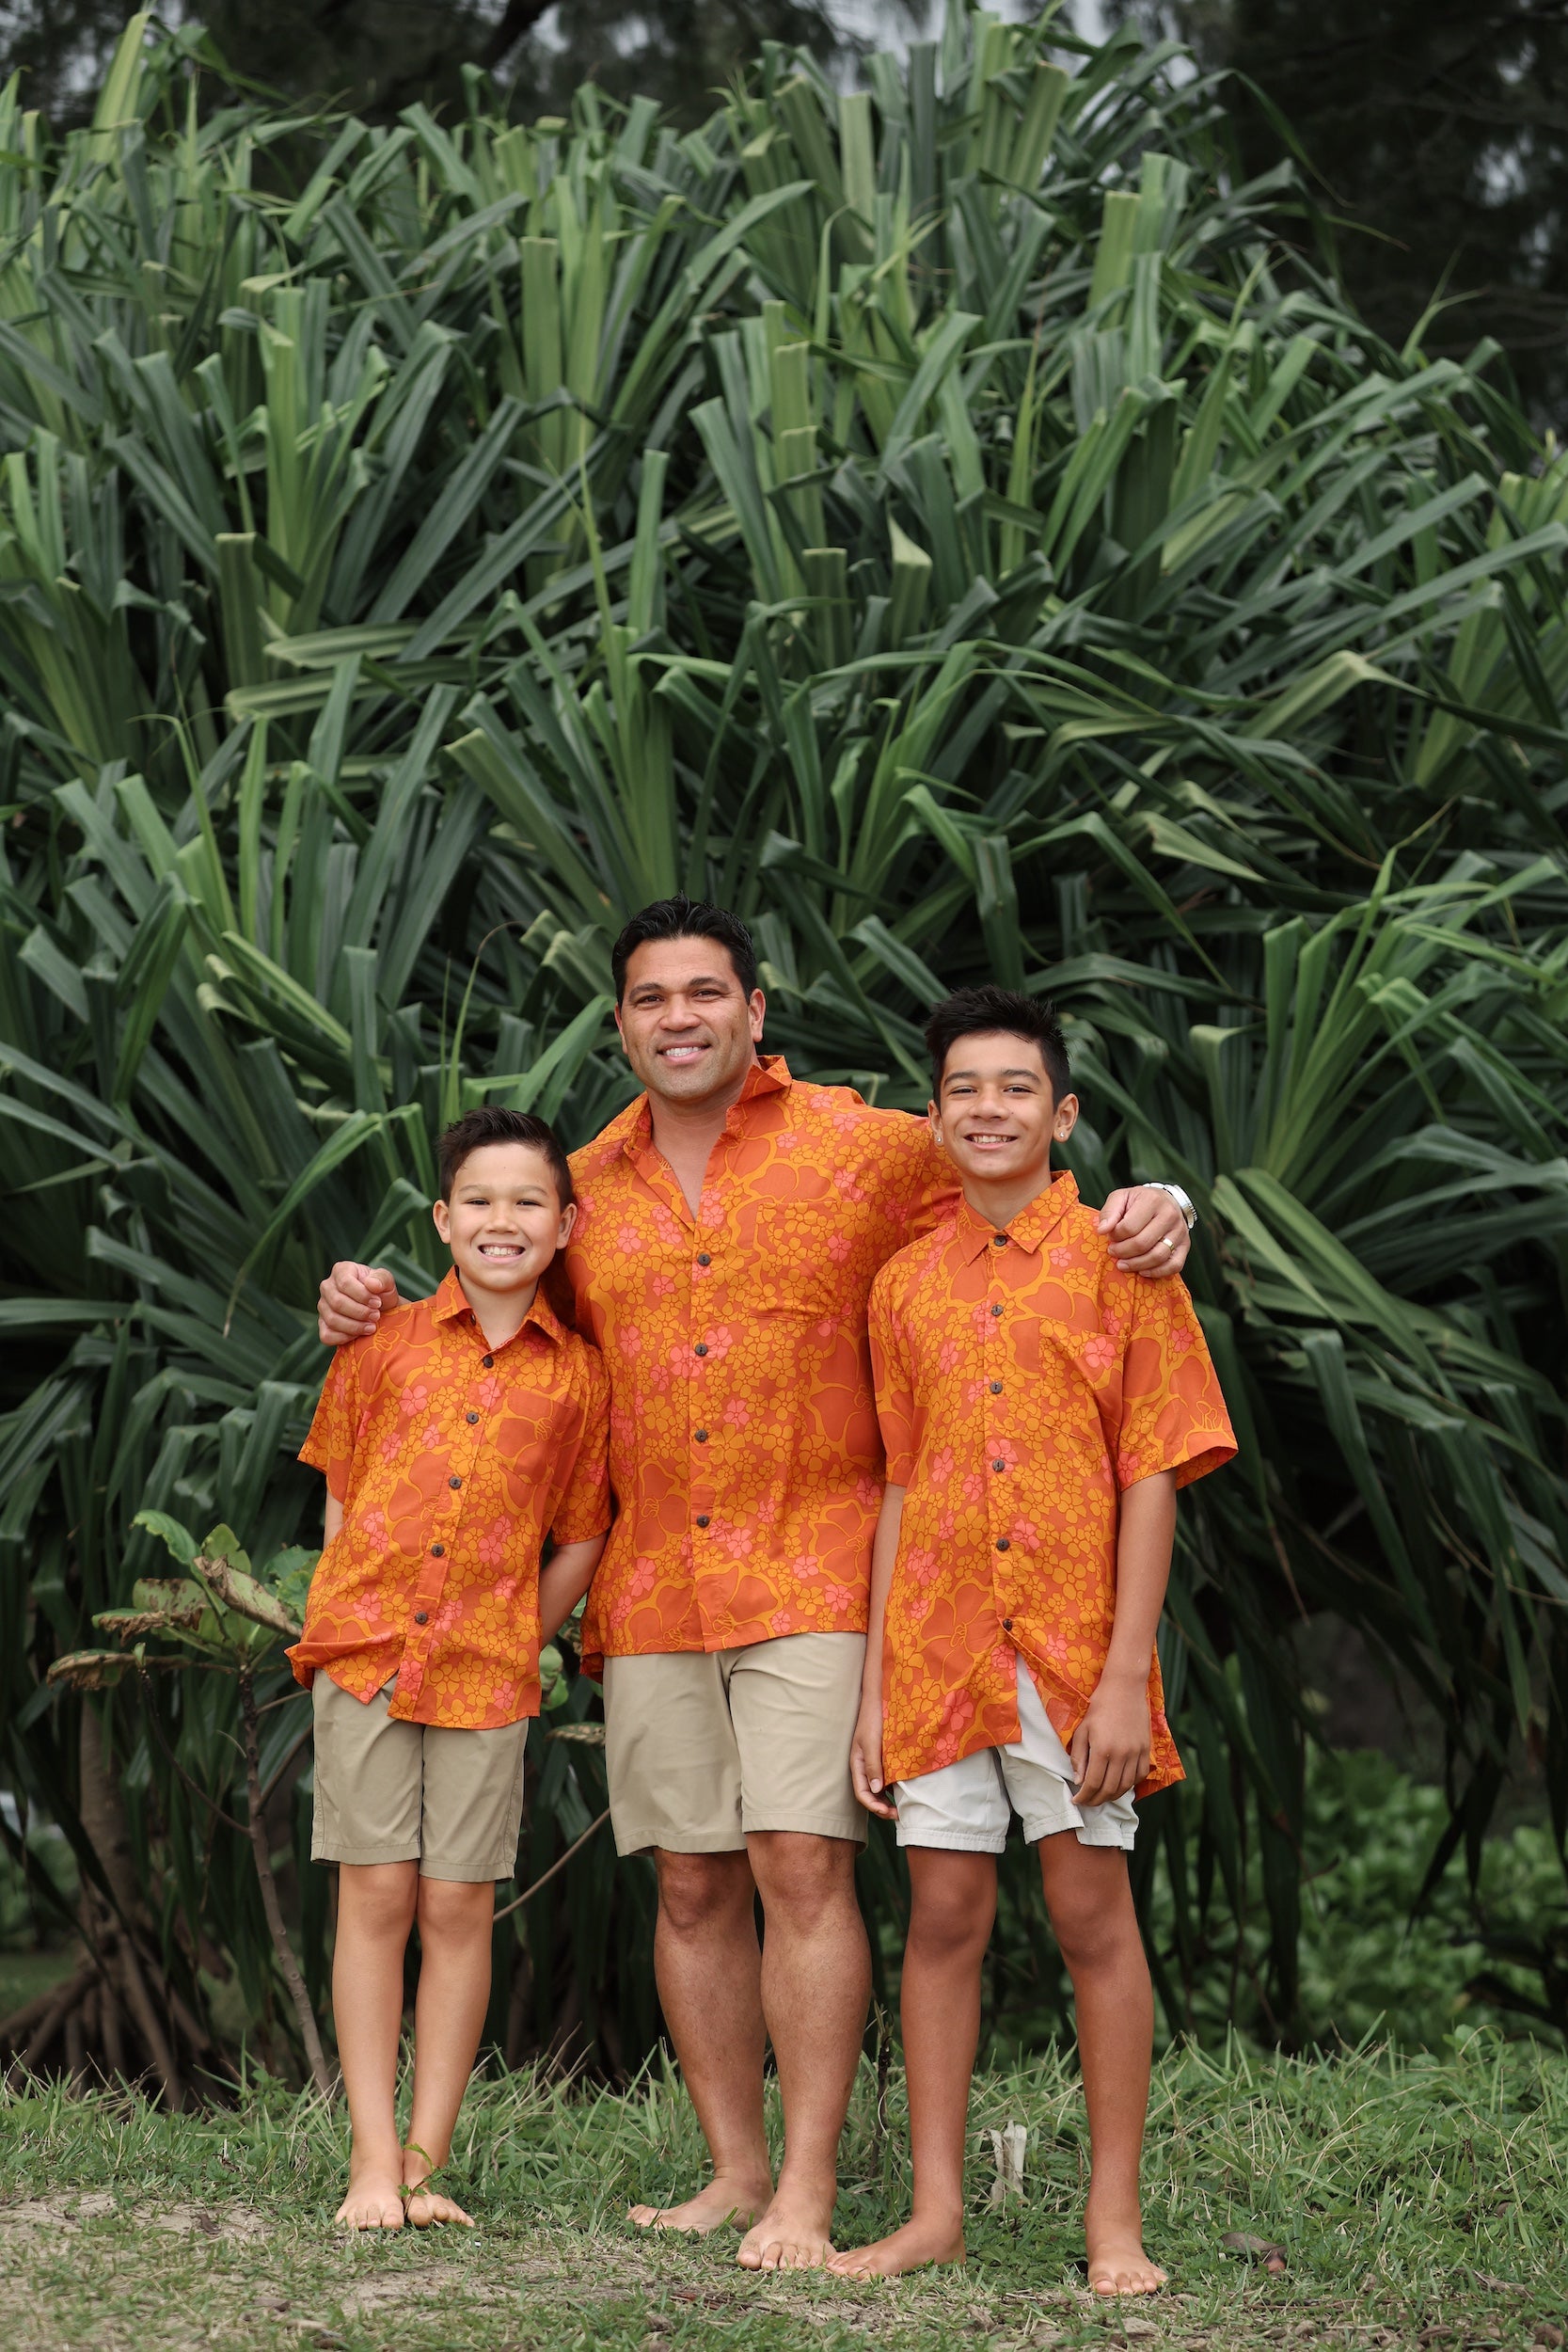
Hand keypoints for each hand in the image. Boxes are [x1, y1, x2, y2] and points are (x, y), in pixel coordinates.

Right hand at [318, 1261, 400, 1345]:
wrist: (380, 1310)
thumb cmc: (381, 1293)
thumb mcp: (386, 1282)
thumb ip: (382, 1279)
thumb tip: (371, 1284)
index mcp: (341, 1270)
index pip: (345, 1283)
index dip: (362, 1296)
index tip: (378, 1303)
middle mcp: (327, 1287)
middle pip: (337, 1303)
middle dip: (360, 1313)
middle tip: (376, 1316)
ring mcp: (323, 1306)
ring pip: (332, 1320)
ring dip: (354, 1326)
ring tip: (371, 1327)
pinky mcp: (323, 1325)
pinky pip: (327, 1335)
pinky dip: (344, 1338)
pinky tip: (358, 1335)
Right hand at [849, 1693, 895, 1820]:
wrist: (878, 1700)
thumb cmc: (873, 1719)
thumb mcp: (872, 1742)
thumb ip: (873, 1765)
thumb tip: (876, 1790)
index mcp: (857, 1764)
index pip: (862, 1793)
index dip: (873, 1807)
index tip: (888, 1812)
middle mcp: (864, 1767)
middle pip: (870, 1795)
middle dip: (882, 1808)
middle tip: (899, 1814)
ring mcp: (874, 1763)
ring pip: (878, 1789)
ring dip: (887, 1801)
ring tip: (902, 1808)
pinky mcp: (883, 1758)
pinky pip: (886, 1778)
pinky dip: (892, 1788)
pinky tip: (903, 1790)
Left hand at [1068, 1674, 1150, 1808]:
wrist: (1124, 1689)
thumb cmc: (1099, 1707)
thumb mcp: (1083, 1730)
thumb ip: (1079, 1757)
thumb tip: (1078, 1781)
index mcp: (1102, 1749)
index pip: (1093, 1783)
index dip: (1084, 1797)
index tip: (1077, 1801)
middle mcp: (1121, 1754)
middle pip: (1109, 1789)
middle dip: (1096, 1800)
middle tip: (1087, 1802)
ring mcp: (1136, 1753)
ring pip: (1126, 1786)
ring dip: (1112, 1796)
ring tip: (1101, 1796)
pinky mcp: (1146, 1750)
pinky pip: (1140, 1776)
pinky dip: (1130, 1785)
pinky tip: (1120, 1784)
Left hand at [1097, 1185, 1188, 1277]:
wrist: (1165, 1201)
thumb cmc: (1139, 1201)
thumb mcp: (1121, 1198)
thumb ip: (1109, 1212)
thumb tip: (1102, 1230)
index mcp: (1152, 1200)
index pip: (1129, 1227)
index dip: (1115, 1236)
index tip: (1109, 1236)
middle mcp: (1170, 1215)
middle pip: (1143, 1243)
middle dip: (1123, 1252)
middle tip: (1113, 1252)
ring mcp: (1180, 1231)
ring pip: (1158, 1256)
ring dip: (1136, 1264)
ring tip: (1122, 1264)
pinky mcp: (1186, 1245)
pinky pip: (1174, 1266)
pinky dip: (1157, 1272)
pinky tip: (1142, 1271)